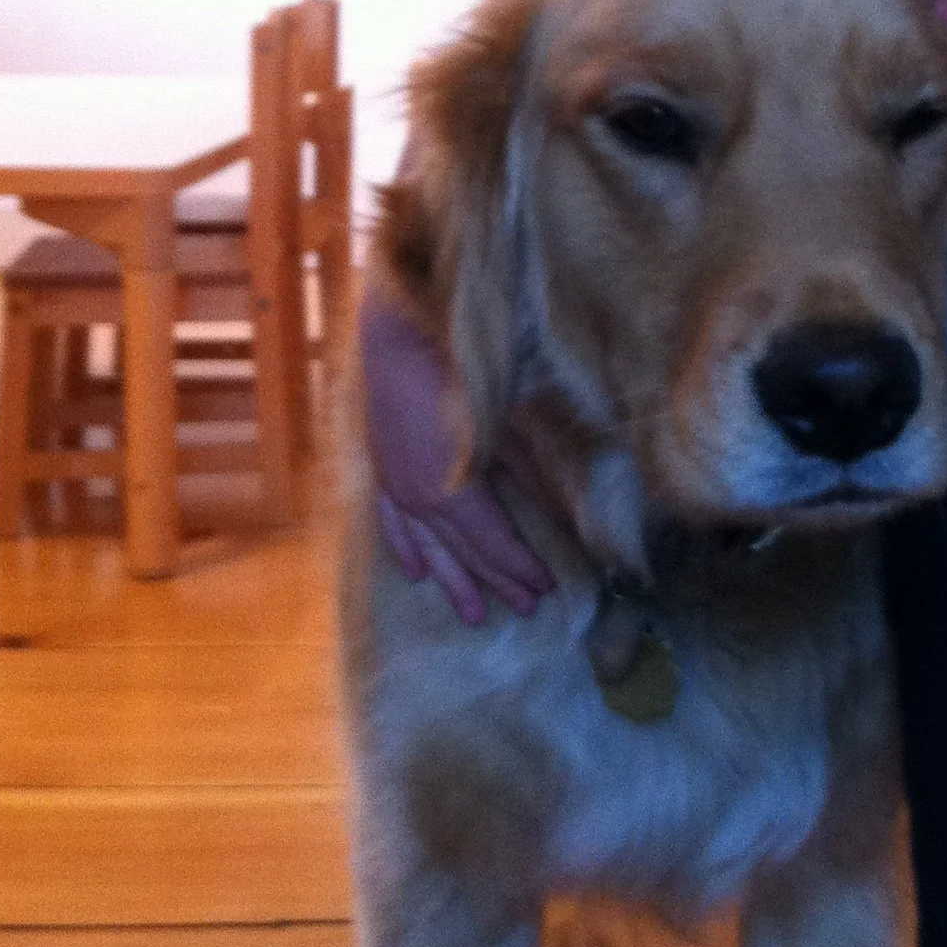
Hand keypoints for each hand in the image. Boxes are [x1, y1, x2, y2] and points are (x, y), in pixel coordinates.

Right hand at [360, 296, 555, 623]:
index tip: (547, 588)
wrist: (401, 333)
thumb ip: (532, 474)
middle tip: (524, 610)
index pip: (494, 543)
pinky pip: (392, 524)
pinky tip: (417, 573)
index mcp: (454, 490)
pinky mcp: (381, 470)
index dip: (520, 567)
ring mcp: (395, 487)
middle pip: (464, 551)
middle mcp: (420, 498)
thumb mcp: (509, 428)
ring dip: (453, 580)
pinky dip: (406, 550)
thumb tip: (564, 516)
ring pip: (429, 549)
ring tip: (472, 613)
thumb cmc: (464, 372)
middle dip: (496, 582)